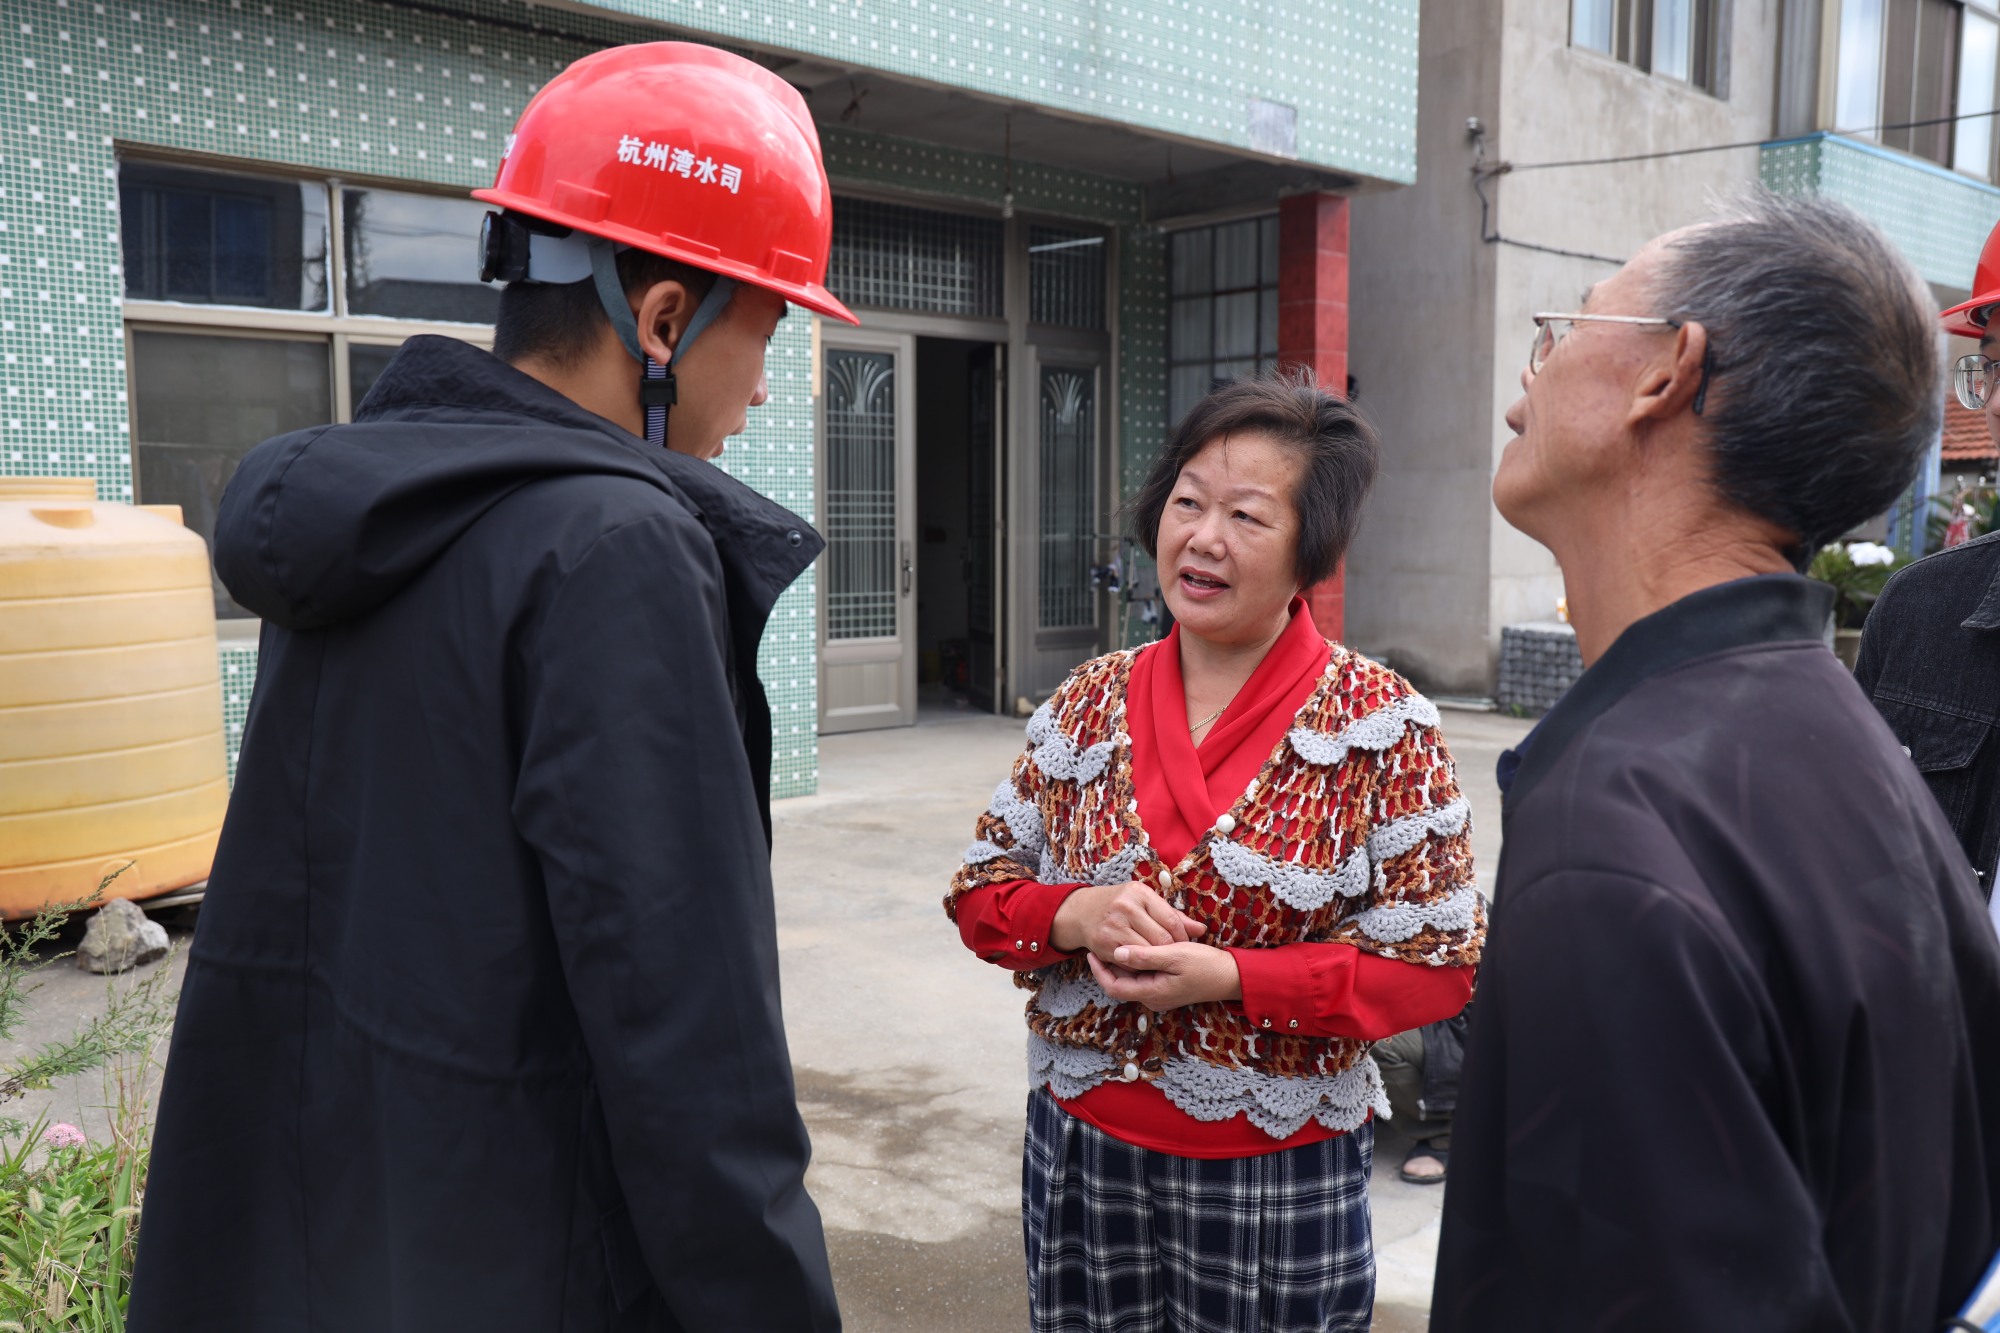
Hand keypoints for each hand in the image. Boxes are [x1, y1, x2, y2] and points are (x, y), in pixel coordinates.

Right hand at [1050, 881, 1206, 959]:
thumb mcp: (1145, 901)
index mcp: (1139, 893)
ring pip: (1147, 952)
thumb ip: (1172, 916)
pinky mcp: (1104, 944)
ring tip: (1163, 961)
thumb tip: (1200, 930)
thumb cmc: (1121, 905)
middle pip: (1161, 939)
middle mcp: (1125, 908)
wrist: (1083, 911)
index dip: (1183, 936)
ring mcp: (1113, 926)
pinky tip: (1145, 964)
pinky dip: (1140, 965)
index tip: (1186, 944)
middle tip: (1176, 956)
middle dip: (1172, 950)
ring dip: (1157, 960)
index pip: (1171, 920)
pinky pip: (1131, 961)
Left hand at [1088, 942, 1241, 1011]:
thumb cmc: (1205, 965)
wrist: (1232, 977)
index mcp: (1152, 993)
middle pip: (1121, 983)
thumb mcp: (1174, 955)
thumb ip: (1144, 956)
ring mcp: (1160, 994)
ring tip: (1119, 940)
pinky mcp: (1168, 988)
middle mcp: (1153, 998)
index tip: (1091, 952)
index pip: (1113, 987)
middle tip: (1103, 942)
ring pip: (1133, 979)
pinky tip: (1141, 946)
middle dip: (1110, 964)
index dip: (1099, 970)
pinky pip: (1145, 977)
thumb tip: (1117, 952)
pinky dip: (1139, 963)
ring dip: (1125, 962)